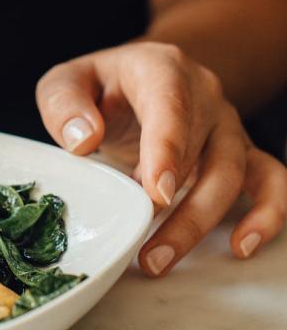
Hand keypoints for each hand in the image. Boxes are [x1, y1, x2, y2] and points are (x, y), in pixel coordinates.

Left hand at [36, 41, 286, 276]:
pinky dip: (267, 212)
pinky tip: (241, 246)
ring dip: (200, 221)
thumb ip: (63, 103)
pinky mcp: (239, 150)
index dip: (167, 149)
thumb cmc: (99, 84)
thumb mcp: (65, 82)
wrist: (135, 77)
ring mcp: (225, 123)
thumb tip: (83, 139)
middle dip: (178, 207)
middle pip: (203, 151)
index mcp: (161, 69)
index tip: (157, 193)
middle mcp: (203, 94)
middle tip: (148, 252)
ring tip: (161, 259)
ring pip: (232, 173)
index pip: (170, 105)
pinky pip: (270, 179)